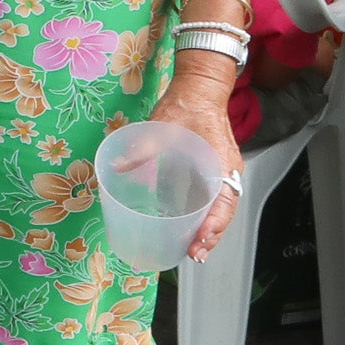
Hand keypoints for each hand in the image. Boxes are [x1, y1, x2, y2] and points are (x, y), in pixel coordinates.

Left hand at [149, 83, 245, 261]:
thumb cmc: (186, 106)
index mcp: (221, 162)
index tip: (200, 242)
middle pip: (224, 211)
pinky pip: (213, 199)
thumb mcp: (162, 127)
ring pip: (221, 208)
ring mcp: (223, 172)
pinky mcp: (214, 171)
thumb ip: (141, 150)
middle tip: (195, 255)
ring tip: (194, 250)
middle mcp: (227, 171)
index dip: (213, 225)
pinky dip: (205, 216)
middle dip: (211, 235)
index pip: (223, 202)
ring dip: (209, 229)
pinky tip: (191, 228)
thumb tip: (117, 167)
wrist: (199, 89)